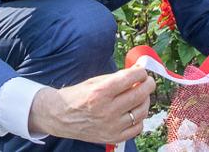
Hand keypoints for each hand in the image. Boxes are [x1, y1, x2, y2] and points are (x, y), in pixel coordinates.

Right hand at [26, 66, 153, 143]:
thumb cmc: (77, 96)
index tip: (142, 71)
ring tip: (141, 95)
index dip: (141, 72)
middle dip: (148, 84)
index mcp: (100, 92)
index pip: (131, 78)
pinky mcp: (113, 137)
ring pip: (141, 112)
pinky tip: (134, 111)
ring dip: (145, 101)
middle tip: (148, 81)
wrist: (60, 117)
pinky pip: (137, 128)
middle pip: (139, 95)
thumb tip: (137, 71)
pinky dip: (139, 118)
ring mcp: (111, 126)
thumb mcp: (94, 81)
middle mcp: (107, 110)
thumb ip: (116, 77)